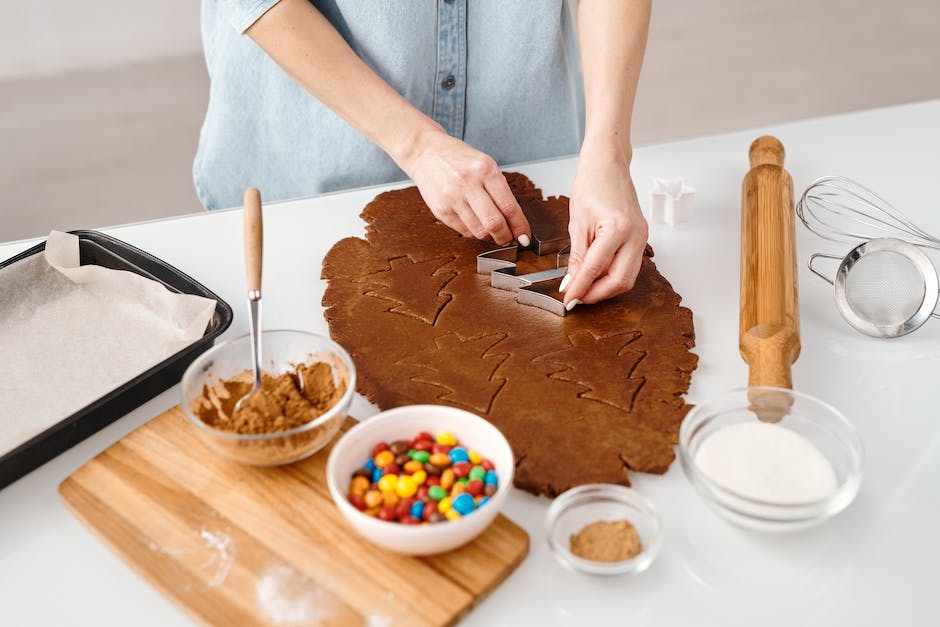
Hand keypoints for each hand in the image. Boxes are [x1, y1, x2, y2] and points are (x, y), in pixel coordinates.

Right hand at [399, 128, 530, 245]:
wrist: (426, 152)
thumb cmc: (458, 158)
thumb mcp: (485, 165)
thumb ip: (500, 190)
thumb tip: (514, 221)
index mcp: (485, 169)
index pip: (509, 207)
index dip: (520, 226)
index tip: (524, 236)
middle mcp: (468, 183)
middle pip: (495, 223)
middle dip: (506, 236)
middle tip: (509, 238)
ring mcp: (453, 198)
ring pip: (479, 231)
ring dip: (490, 236)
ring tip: (492, 231)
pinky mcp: (441, 210)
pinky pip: (464, 231)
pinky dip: (474, 232)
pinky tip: (475, 223)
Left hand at [561, 157, 647, 308]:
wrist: (608, 164)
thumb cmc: (592, 184)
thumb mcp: (577, 223)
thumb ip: (576, 257)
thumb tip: (571, 282)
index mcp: (618, 228)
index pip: (596, 269)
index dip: (580, 288)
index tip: (568, 300)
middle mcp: (635, 235)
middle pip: (619, 281)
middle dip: (597, 294)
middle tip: (576, 298)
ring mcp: (642, 237)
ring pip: (628, 277)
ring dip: (606, 288)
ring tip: (584, 289)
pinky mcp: (641, 237)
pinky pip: (630, 266)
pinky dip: (613, 275)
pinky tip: (597, 276)